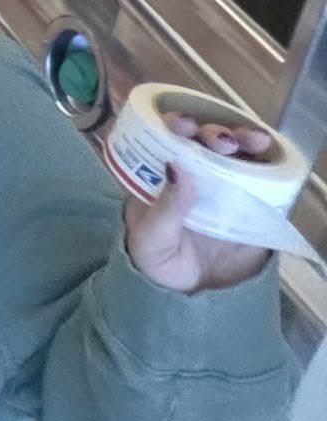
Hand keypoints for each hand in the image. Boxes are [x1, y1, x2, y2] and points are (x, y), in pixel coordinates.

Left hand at [122, 112, 274, 293]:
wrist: (188, 296)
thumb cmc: (156, 262)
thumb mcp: (150, 239)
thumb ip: (164, 208)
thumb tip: (176, 168)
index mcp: (158, 175)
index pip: (165, 140)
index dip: (175, 125)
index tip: (184, 125)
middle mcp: (191, 173)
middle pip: (203, 141)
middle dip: (213, 132)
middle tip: (223, 142)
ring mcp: (221, 186)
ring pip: (234, 153)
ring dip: (243, 139)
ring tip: (252, 140)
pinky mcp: (248, 203)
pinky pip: (260, 178)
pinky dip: (267, 163)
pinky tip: (271, 155)